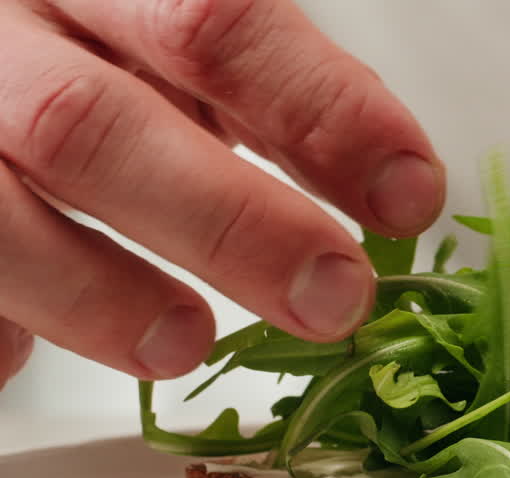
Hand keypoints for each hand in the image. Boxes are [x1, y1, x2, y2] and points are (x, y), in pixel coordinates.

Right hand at [0, 0, 444, 389]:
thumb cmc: (88, 51)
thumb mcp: (178, 46)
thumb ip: (272, 98)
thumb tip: (394, 187)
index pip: (211, 19)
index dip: (320, 111)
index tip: (407, 192)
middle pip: (90, 124)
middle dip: (231, 225)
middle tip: (332, 298)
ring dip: (100, 296)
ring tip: (186, 342)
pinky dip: (3, 330)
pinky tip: (29, 350)